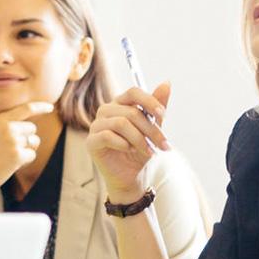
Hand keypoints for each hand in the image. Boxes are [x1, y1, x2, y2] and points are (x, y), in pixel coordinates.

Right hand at [0, 95, 52, 211]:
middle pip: (32, 128)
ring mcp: (12, 141)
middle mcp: (7, 128)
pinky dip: (24, 162)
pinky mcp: (17, 155)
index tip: (50, 107)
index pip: (25, 109)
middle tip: (7, 149)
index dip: (40, 107)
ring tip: (7, 156)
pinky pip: (32, 155)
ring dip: (25, 150)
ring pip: (34, 142)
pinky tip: (9, 165)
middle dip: (25, 139)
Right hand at [88, 82, 171, 203]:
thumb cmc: (141, 150)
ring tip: (150, 151)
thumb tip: (167, 82)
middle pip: (131, 111)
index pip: (133, 92)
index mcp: (120, 104)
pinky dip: (124, 144)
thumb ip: (157, 107)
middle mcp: (105, 111)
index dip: (149, 101)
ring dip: (140, 139)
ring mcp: (96, 126)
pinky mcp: (91, 141)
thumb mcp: (153, 128)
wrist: (131, 175)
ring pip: (121, 123)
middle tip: (164, 144)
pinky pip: (108, 136)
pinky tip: (131, 151)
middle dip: (151, 129)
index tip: (163, 115)